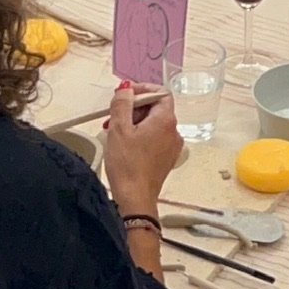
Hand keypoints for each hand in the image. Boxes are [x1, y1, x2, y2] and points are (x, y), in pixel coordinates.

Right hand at [103, 82, 181, 211]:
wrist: (135, 199)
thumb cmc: (127, 165)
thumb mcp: (119, 129)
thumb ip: (122, 103)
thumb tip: (126, 88)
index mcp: (166, 120)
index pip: (160, 93)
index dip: (142, 90)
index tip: (125, 94)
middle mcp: (174, 132)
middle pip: (156, 108)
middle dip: (134, 107)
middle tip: (114, 115)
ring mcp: (171, 146)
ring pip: (153, 124)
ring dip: (134, 122)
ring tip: (115, 131)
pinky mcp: (165, 158)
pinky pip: (154, 138)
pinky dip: (140, 135)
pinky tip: (124, 145)